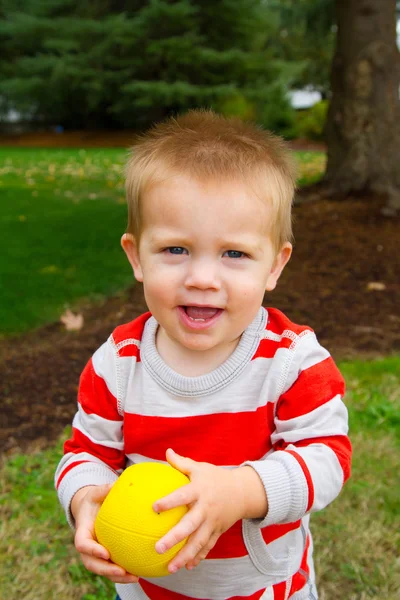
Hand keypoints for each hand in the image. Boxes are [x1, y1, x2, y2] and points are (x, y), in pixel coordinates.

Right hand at [72, 484, 138, 583]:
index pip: (82, 544)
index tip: (105, 553)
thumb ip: (104, 489)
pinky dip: (123, 573)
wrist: (89, 510)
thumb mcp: (96, 492)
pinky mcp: (104, 557)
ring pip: (102, 570)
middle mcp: (87, 546)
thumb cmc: (94, 500)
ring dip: (117, 577)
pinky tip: (140, 572)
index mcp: (82, 531)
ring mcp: (94, 554)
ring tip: (134, 577)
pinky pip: (112, 567)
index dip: (91, 550)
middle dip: (105, 570)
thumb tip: (117, 483)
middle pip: (91, 563)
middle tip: (120, 571)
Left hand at [153, 449, 266, 572]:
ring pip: (199, 542)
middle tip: (158, 548)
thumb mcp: (200, 467)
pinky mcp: (218, 532)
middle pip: (190, 525)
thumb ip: (181, 463)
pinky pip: (208, 547)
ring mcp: (213, 522)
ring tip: (170, 568)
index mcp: (199, 490)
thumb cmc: (215, 477)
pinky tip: (186, 567)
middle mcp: (206, 508)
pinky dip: (198, 557)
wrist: (242, 491)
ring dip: (185, 556)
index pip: (183, 495)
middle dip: (174, 538)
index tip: (154, 507)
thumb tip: (166, 452)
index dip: (169, 501)